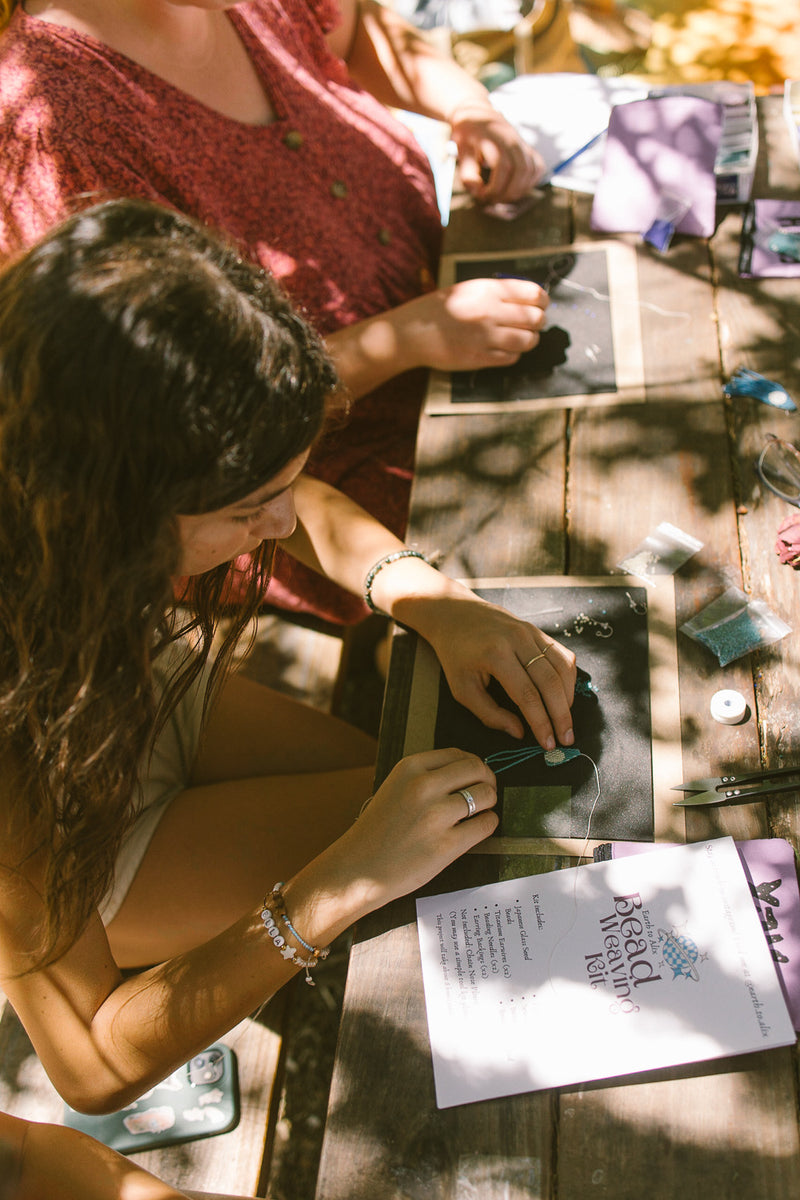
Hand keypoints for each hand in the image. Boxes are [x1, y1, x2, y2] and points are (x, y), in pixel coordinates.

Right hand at [336, 749, 497, 911]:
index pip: (457, 753)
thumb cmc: (378, 830)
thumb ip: (425, 776)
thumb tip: (467, 771)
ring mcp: (436, 815)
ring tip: (481, 812)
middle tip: (486, 791)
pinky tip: (480, 827)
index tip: (476, 774)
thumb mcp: (395, 787)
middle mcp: (423, 786)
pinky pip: (485, 825)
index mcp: (410, 768)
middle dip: (488, 780)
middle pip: (477, 769)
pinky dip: (488, 824)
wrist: (358, 868)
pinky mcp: (446, 844)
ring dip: (489, 803)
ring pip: (485, 796)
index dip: (473, 764)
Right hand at [400, 276, 547, 372]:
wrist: (415, 331)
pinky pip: (511, 358)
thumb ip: (499, 292)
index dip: (544, 301)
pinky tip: (505, 349)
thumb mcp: (470, 289)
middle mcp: (489, 312)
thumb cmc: (443, 308)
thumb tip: (533, 300)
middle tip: (534, 324)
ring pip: (527, 341)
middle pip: (535, 319)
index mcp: (489, 290)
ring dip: (530, 340)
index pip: (533, 294)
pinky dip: (513, 354)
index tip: (542, 305)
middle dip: (539, 322)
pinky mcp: (479, 358)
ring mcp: (485, 337)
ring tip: (524, 338)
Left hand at [403, 592, 576, 746]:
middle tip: (566, 739)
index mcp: (496, 655)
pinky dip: (568, 678)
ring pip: (562, 668)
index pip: (527, 696)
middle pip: (550, 683)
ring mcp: (530, 632)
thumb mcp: (462, 689)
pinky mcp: (538, 630)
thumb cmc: (456, 655)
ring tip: (566, 721)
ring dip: (568, 698)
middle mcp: (518, 640)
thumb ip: (489, 714)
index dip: (541, 723)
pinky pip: (563, 655)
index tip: (548, 744)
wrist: (455, 614)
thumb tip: (519, 732)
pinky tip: (564, 696)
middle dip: (561, 715)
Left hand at [449, 102, 544, 202]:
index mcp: (494, 139)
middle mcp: (512, 140)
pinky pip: (538, 168)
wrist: (478, 115)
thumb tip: (479, 193)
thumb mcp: (462, 153)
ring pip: (530, 171)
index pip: (502, 167)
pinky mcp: (529, 149)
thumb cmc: (468, 137)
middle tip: (492, 201)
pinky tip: (516, 188)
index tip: (482, 197)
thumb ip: (468, 175)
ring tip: (502, 197)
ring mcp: (522, 144)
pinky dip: (530, 182)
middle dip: (507, 192)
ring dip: (518, 191)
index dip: (494, 188)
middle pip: (519, 171)